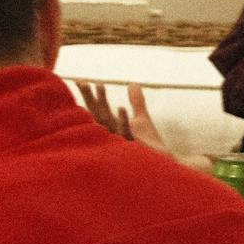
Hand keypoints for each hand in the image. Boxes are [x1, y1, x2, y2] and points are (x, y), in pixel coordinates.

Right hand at [73, 79, 216, 173]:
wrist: (162, 163)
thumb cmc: (149, 144)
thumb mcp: (142, 120)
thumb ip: (137, 101)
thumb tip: (132, 83)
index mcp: (111, 127)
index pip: (97, 110)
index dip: (89, 96)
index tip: (81, 80)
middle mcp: (111, 135)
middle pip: (97, 114)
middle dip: (90, 98)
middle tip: (84, 82)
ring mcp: (119, 141)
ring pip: (107, 122)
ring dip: (103, 105)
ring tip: (100, 86)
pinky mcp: (132, 148)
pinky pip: (125, 133)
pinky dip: (123, 121)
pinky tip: (122, 108)